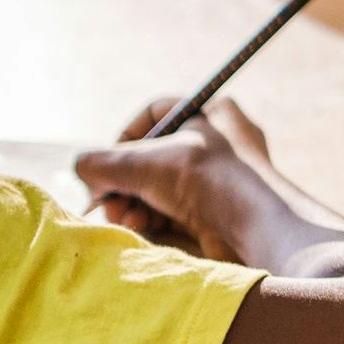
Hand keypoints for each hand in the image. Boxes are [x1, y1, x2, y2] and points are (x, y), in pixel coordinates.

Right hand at [78, 98, 288, 263]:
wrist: (260, 230)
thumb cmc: (209, 181)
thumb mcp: (146, 162)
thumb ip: (102, 162)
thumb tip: (83, 171)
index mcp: (214, 114)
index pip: (156, 113)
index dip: (125, 136)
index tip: (108, 162)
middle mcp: (218, 146)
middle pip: (151, 159)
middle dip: (123, 182)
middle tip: (108, 202)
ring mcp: (218, 184)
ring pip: (158, 190)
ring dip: (132, 205)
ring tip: (126, 218)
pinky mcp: (217, 219)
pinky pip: (171, 215)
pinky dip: (150, 223)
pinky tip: (141, 230)